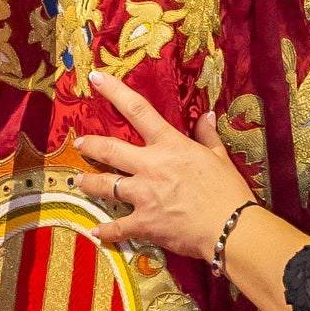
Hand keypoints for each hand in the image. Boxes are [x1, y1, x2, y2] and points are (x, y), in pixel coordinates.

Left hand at [73, 69, 252, 260]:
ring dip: (89, 182)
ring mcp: (144, 195)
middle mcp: (150, 166)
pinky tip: (96, 232)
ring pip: (105, 185)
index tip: (95, 78)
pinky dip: (106, 231)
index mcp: (169, 144)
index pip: (137, 109)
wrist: (230, 227)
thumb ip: (207, 135)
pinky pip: (117, 227)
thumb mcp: (220, 156)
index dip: (114, 91)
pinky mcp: (144, 223)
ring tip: (79, 181)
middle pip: (110, 149)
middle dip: (90, 145)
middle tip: (79, 143)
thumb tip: (207, 116)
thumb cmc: (228, 190)